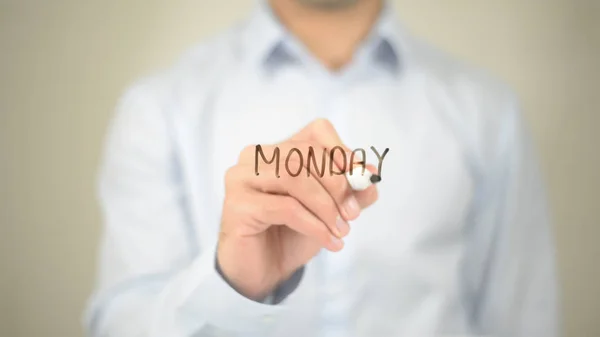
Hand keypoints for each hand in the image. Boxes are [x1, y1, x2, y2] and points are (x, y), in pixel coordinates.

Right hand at [216, 118, 378, 300]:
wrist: (265, 270)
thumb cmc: (293, 234)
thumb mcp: (330, 210)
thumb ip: (351, 191)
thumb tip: (371, 174)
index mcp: (279, 150)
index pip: (316, 131)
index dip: (341, 150)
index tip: (358, 178)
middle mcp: (255, 156)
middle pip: (305, 154)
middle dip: (337, 184)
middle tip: (353, 214)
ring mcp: (241, 178)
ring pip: (293, 176)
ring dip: (325, 206)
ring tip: (340, 230)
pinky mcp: (237, 205)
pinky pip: (285, 207)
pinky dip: (314, 224)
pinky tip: (329, 241)